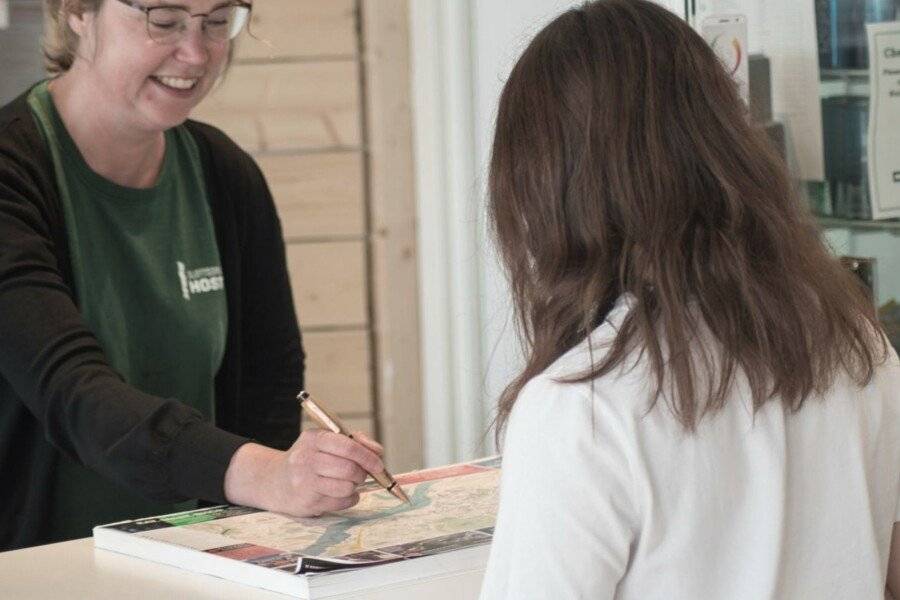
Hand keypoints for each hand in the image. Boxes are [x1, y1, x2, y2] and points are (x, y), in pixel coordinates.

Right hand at [223, 430, 384, 516]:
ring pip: (345, 487)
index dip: (367, 456)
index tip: (378, 464)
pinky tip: (339, 494)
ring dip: (354, 487)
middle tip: (361, 474)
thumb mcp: (324, 441)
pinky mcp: (306, 502)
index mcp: (314, 438)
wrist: (274, 481)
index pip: (347, 446)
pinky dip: (348, 499)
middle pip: (348, 468)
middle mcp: (306, 459)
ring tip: (347, 483)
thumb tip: (377, 451)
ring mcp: (304, 482)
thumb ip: (353, 441)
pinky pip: (340, 503)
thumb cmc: (308, 459)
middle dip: (361, 473)